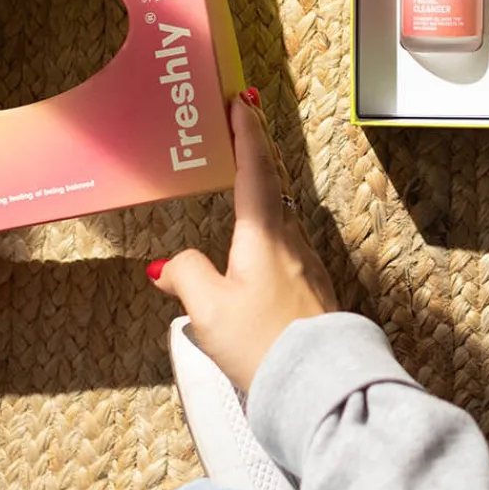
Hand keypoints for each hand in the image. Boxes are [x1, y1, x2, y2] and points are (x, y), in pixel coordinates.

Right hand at [150, 93, 336, 391]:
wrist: (319, 386)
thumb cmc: (264, 346)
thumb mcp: (209, 311)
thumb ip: (186, 276)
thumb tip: (169, 266)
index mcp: (265, 235)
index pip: (255, 170)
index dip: (247, 134)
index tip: (241, 102)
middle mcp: (292, 242)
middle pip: (272, 188)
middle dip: (255, 156)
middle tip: (241, 128)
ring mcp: (307, 267)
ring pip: (281, 218)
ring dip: (263, 192)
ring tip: (243, 182)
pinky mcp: (312, 292)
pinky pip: (285, 247)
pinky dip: (268, 229)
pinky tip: (256, 247)